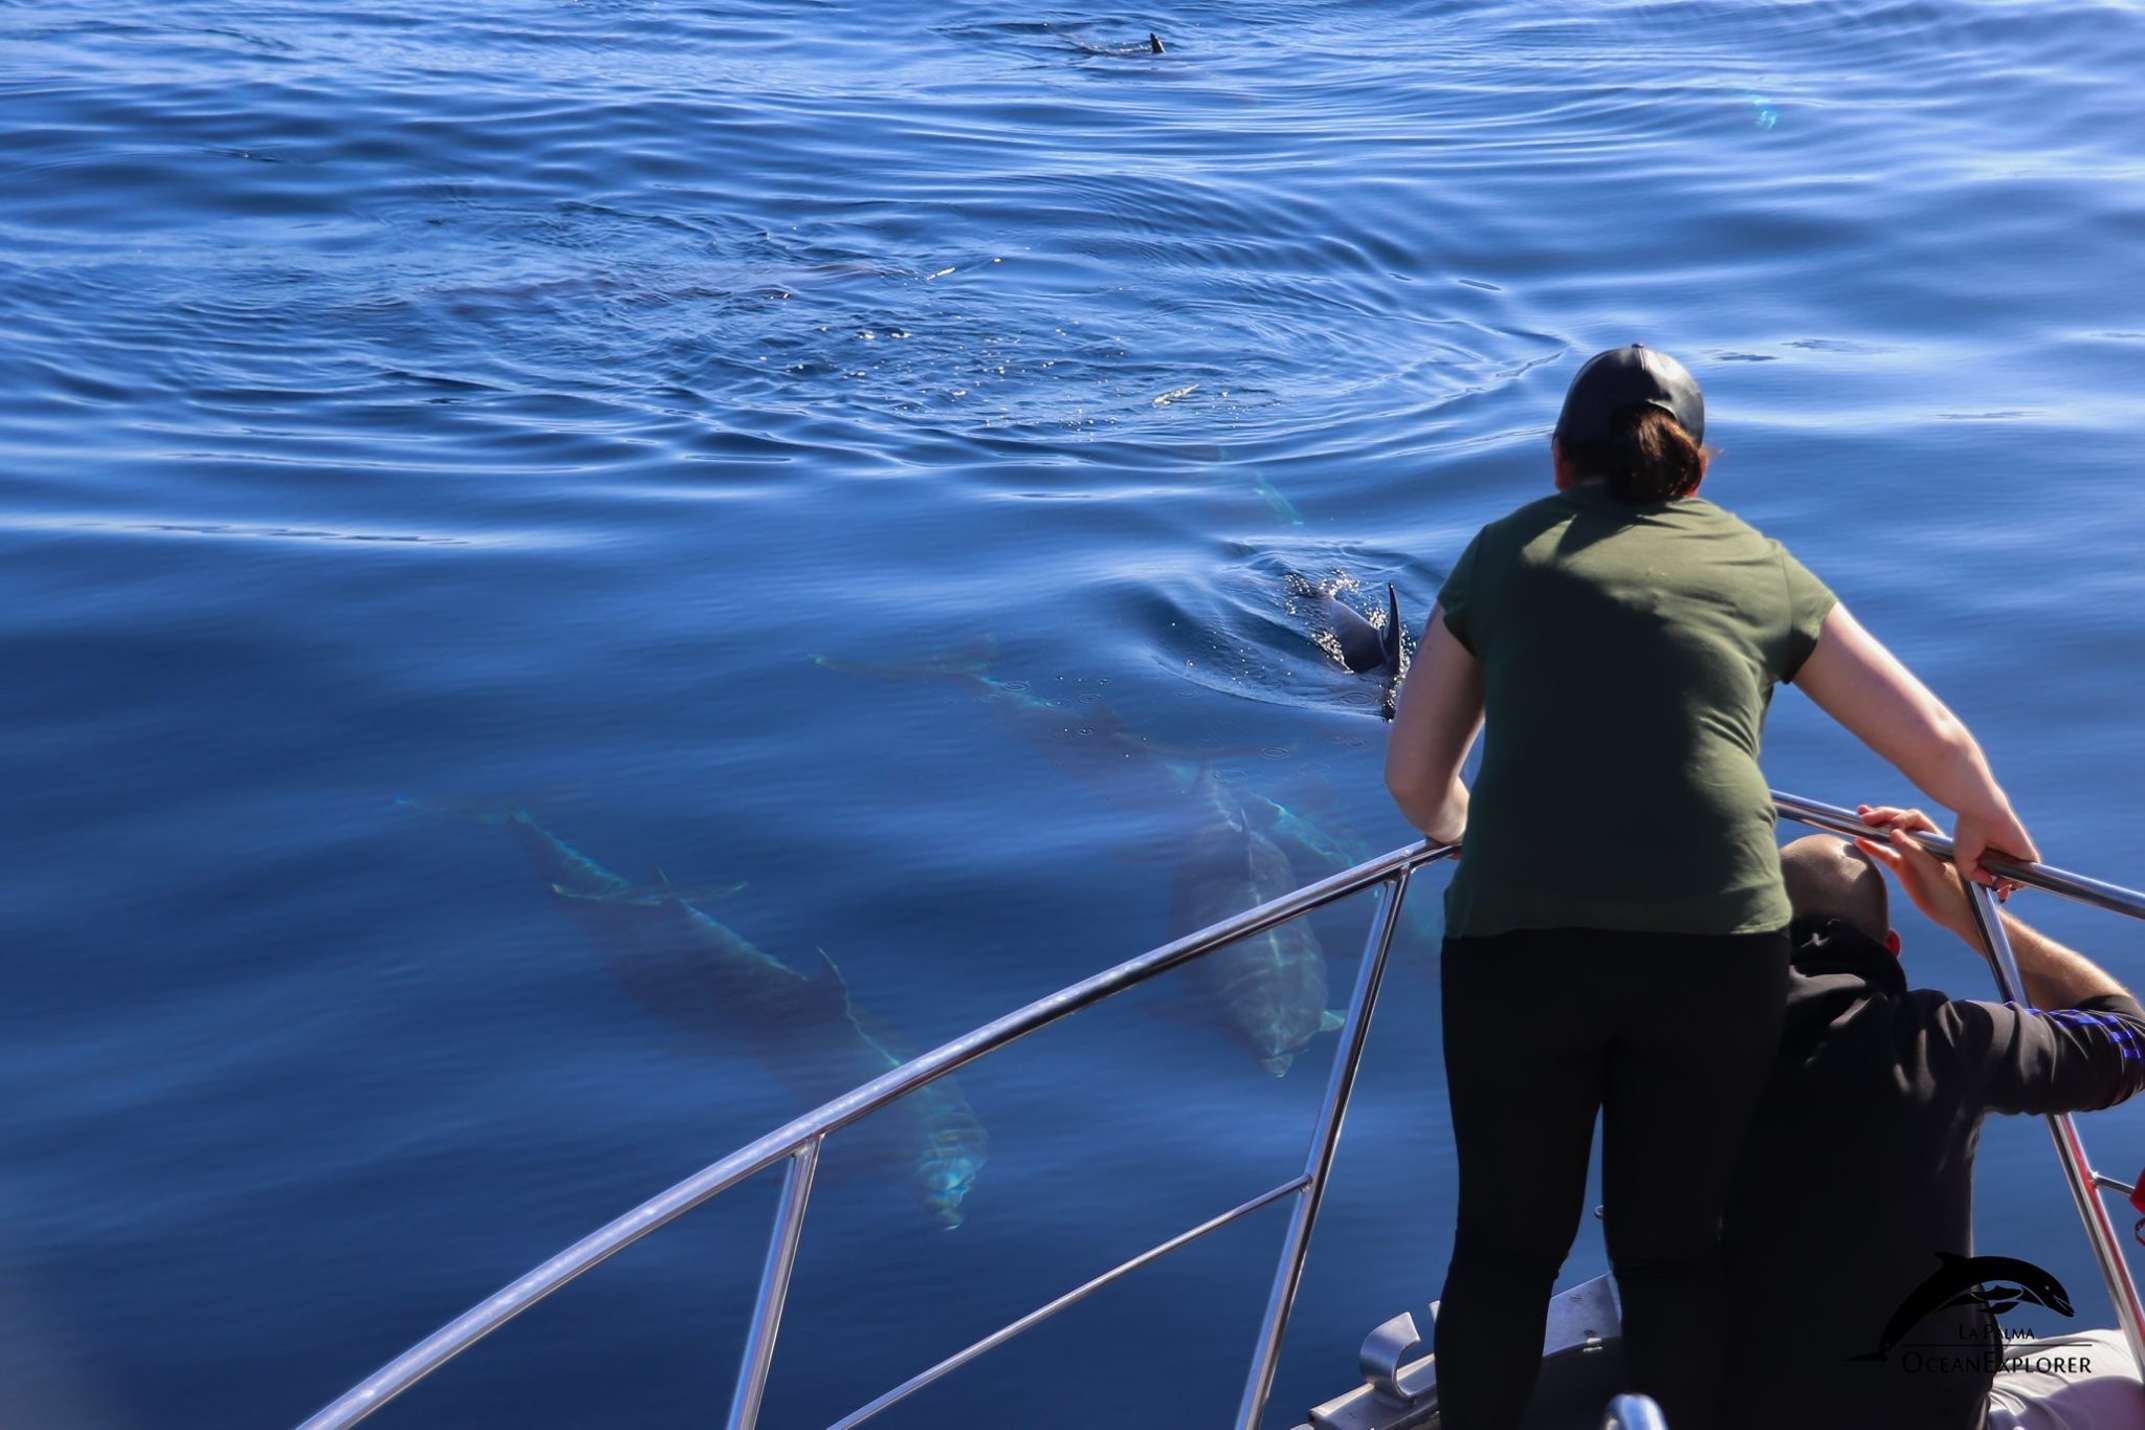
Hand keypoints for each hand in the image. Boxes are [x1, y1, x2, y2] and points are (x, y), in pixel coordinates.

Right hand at [1854, 805, 1974, 940]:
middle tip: (1865, 815)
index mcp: (1934, 839)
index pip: (1915, 819)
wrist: (1958, 914)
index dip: (1900, 818)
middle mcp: (1922, 844)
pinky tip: (1859, 841)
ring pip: (1889, 836)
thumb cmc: (1954, 892)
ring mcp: (1911, 855)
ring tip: (1859, 818)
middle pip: (1899, 823)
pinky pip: (1884, 854)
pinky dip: (1872, 847)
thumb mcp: (1935, 871)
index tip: (1890, 828)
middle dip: (1883, 816)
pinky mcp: (1903, 868)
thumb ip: (1915, 852)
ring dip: (1875, 827)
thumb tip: (1893, 832)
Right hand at [1951, 803, 2038, 897]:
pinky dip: (2025, 880)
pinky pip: (2032, 872)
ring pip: (2019, 877)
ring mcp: (2015, 854)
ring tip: (2001, 883)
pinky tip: (2013, 880)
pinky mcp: (2027, 853)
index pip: (1994, 874)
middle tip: (2001, 894)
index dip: (1993, 885)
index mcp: (1986, 854)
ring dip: (2012, 886)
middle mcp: (2001, 854)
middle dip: (2004, 888)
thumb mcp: (1963, 859)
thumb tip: (1989, 882)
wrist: (1982, 814)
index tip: (1992, 891)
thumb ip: (1973, 875)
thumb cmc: (1969, 831)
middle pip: (2007, 877)